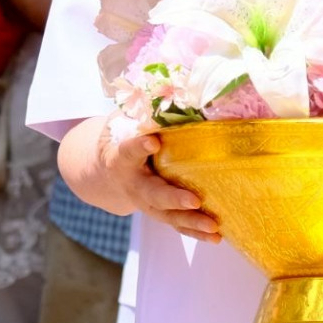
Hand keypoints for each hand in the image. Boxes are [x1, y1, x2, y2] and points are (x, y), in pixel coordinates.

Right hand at [73, 122, 215, 240]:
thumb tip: (175, 86)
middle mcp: (132, 184)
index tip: (153, 140)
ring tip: (214, 226)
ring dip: (191, 222)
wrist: (105, 173)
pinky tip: (217, 236)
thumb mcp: (125, 123)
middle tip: (193, 200)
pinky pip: (177, 225)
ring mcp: (146, 203)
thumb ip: (145, 112)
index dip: (139, 147)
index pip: (128, 151)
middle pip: (152, 194)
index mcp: (121, 158)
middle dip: (173, 198)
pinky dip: (196, 232)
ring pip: (167, 216)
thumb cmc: (122, 139)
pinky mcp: (159, 213)